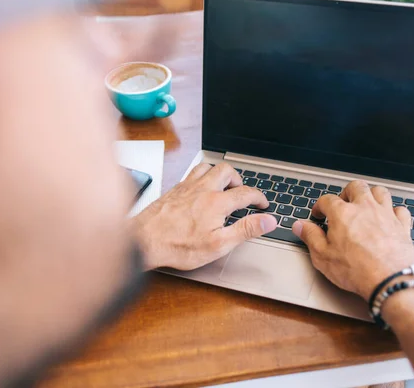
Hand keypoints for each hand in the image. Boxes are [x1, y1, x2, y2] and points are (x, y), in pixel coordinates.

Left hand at [133, 163, 277, 269]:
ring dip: (220, 174)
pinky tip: (200, 188)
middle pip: (227, 171)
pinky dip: (202, 176)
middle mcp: (202, 189)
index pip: (246, 193)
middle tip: (242, 193)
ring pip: (208, 167)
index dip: (259, 198)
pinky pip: (192, 173)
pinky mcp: (174, 189)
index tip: (263, 205)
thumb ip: (246, 229)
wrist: (144, 240)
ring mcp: (186, 187)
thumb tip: (268, 221)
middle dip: (239, 180)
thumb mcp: (219, 244)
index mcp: (217, 202)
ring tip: (223, 186)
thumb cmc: (178, 245)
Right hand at [292, 180, 413, 300]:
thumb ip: (310, 237)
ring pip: (380, 192)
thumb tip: (300, 226)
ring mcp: (385, 214)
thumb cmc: (357, 270)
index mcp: (342, 213)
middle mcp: (365, 208)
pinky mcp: (402, 225)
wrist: (390, 280)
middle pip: (356, 186)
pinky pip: (400, 209)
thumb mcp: (323, 256)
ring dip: (371, 195)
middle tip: (342, 203)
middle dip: (347, 192)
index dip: (320, 206)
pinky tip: (388, 218)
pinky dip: (393, 211)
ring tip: (365, 204)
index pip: (327, 199)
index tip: (318, 215)